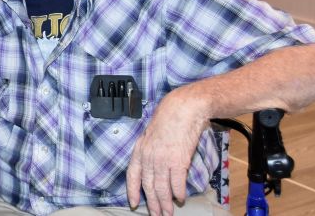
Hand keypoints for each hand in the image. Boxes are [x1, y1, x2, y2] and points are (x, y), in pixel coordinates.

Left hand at [126, 89, 209, 215]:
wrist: (182, 109)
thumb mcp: (151, 134)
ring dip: (166, 203)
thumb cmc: (168, 119)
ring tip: (169, 212)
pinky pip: (177, 182)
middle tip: (157, 215)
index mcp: (140, 150)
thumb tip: (152, 165)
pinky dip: (178, 193)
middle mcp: (148, 157)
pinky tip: (181, 198)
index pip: (132, 175)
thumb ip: (149, 150)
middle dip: (153, 203)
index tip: (134, 204)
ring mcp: (162, 159)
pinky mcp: (178, 160)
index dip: (132, 191)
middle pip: (148, 186)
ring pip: (162, 188)